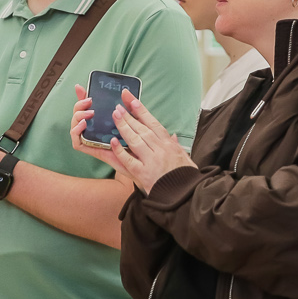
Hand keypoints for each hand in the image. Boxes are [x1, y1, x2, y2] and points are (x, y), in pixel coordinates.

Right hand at [70, 87, 131, 189]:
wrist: (139, 161)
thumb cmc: (135, 141)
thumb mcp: (132, 121)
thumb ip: (128, 106)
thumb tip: (125, 91)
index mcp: (100, 120)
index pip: (85, 106)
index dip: (80, 96)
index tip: (80, 87)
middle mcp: (92, 129)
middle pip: (77, 114)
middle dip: (79, 105)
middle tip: (90, 101)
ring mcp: (89, 139)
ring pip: (75, 126)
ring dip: (78, 116)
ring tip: (89, 114)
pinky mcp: (89, 149)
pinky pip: (77, 142)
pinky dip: (76, 132)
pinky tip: (83, 124)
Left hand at [73, 87, 190, 194]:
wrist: (186, 197)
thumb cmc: (185, 178)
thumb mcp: (185, 159)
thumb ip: (176, 147)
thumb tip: (173, 136)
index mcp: (169, 145)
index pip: (153, 124)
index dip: (142, 111)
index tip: (132, 101)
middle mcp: (160, 150)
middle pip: (142, 129)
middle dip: (129, 116)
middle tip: (118, 106)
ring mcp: (151, 162)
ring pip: (135, 140)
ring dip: (123, 127)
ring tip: (114, 116)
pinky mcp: (143, 174)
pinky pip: (129, 160)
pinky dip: (120, 150)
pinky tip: (112, 141)